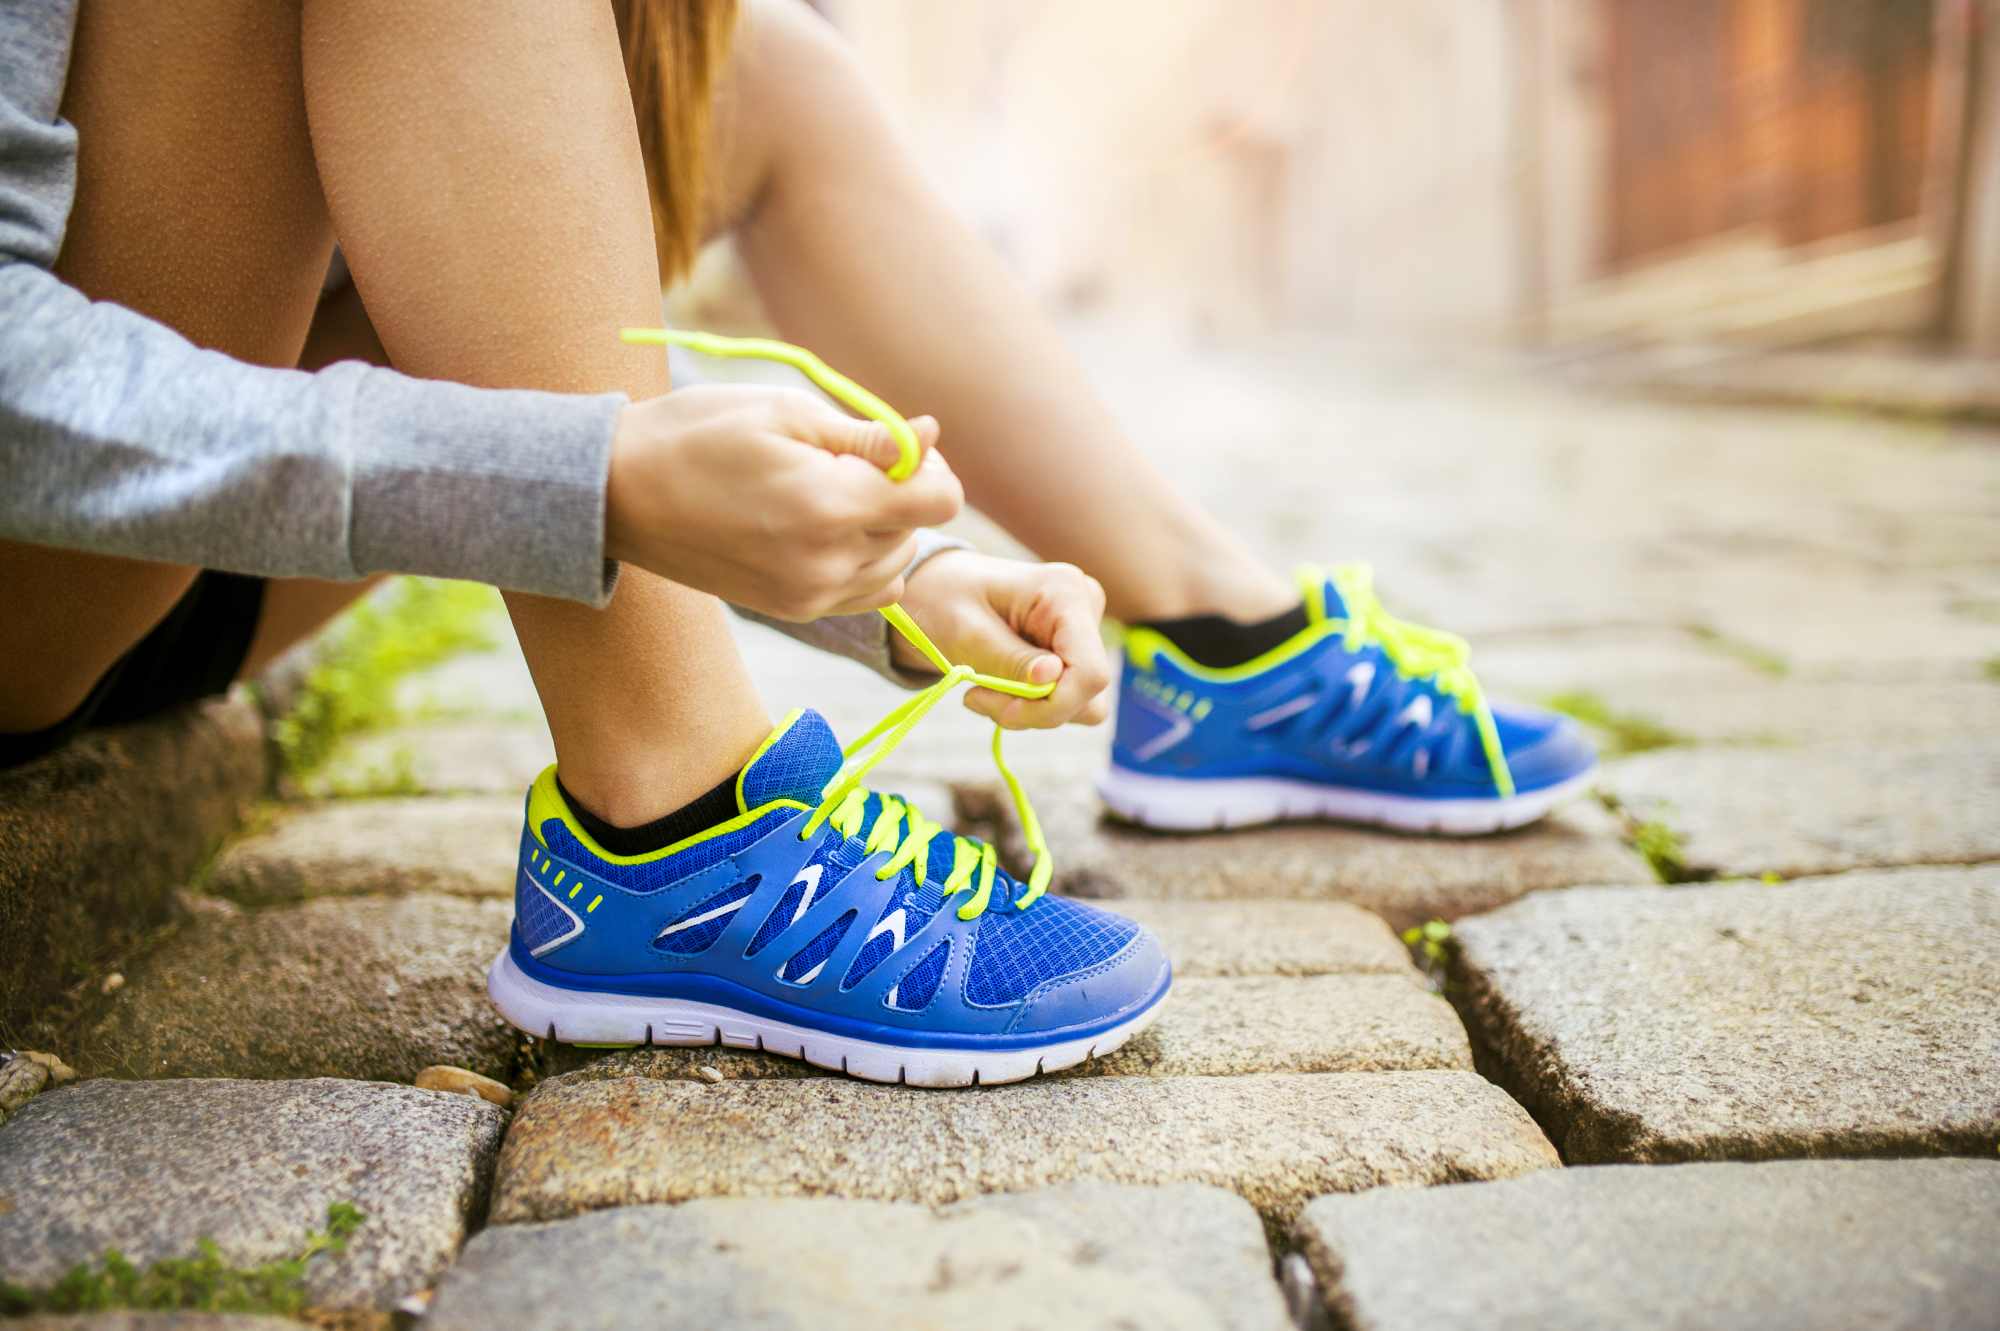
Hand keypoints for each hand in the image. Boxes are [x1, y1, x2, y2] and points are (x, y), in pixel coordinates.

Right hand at [605, 385, 961, 619]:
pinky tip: (823, 531)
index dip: (929, 466)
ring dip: (881, 527)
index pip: (941, 500)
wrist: (621, 493)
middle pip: (918, 528)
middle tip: (839, 461)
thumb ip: (869, 434)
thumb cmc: (699, 434)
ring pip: (897, 561)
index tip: (893, 446)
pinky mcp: (796, 610)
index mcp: (830, 505)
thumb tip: (933, 437)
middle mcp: (828, 562)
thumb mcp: (786, 411)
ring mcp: (811, 595)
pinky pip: (869, 591)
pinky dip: (864, 561)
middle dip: (898, 491)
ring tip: (822, 495)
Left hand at [894, 551, 1112, 728]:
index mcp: (1065, 593)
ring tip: (985, 689)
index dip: (1054, 706)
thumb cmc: (944, 601)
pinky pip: (1069, 700)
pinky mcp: (1075, 652)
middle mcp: (1086, 608)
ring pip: (1081, 703)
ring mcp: (1084, 631)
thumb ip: (1009, 658)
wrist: (937, 590)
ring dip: (1032, 710)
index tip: (1003, 713)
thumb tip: (1051, 677)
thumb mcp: (965, 632)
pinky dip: (1034, 706)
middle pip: (1087, 693)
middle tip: (978, 697)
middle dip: (1034, 710)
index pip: (1091, 673)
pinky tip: (1000, 685)